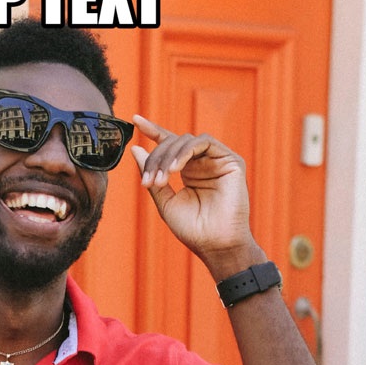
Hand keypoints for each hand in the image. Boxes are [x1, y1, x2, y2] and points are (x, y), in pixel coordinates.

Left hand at [131, 116, 260, 277]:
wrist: (216, 244)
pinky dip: (185, 152)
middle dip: (156, 159)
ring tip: (161, 179)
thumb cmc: (193, 229)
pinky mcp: (230, 160)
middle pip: (173, 143)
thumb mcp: (165, 202)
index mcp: (187, 171)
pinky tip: (175, 169)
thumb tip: (135, 148)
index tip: (135, 120)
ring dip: (168, 157)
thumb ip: (151, 175)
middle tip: (148, 182)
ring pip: (186, 140)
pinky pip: (204, 142)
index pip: (170, 145)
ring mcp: (216, 160)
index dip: (153, 130)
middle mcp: (202, 162)